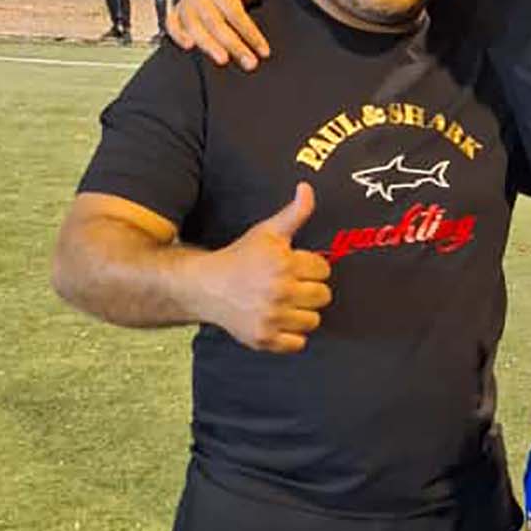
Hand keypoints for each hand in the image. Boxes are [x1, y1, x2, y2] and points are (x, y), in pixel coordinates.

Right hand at [168, 0, 281, 68]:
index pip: (234, 11)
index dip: (249, 31)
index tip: (264, 50)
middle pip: (215, 22)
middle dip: (233, 44)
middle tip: (250, 64)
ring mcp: (187, 6)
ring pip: (194, 27)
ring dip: (207, 45)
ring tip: (222, 61)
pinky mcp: (177, 16)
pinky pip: (172, 24)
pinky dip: (177, 34)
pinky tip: (188, 47)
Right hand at [197, 184, 331, 352]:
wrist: (206, 286)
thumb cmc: (240, 257)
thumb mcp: (267, 232)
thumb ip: (294, 213)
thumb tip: (307, 188)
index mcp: (283, 263)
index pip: (323, 269)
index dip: (311, 267)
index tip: (295, 267)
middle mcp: (279, 291)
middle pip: (323, 296)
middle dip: (310, 289)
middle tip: (290, 285)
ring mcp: (272, 317)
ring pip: (313, 320)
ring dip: (302, 312)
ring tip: (284, 302)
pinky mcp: (265, 339)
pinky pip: (298, 342)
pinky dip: (291, 335)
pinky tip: (278, 320)